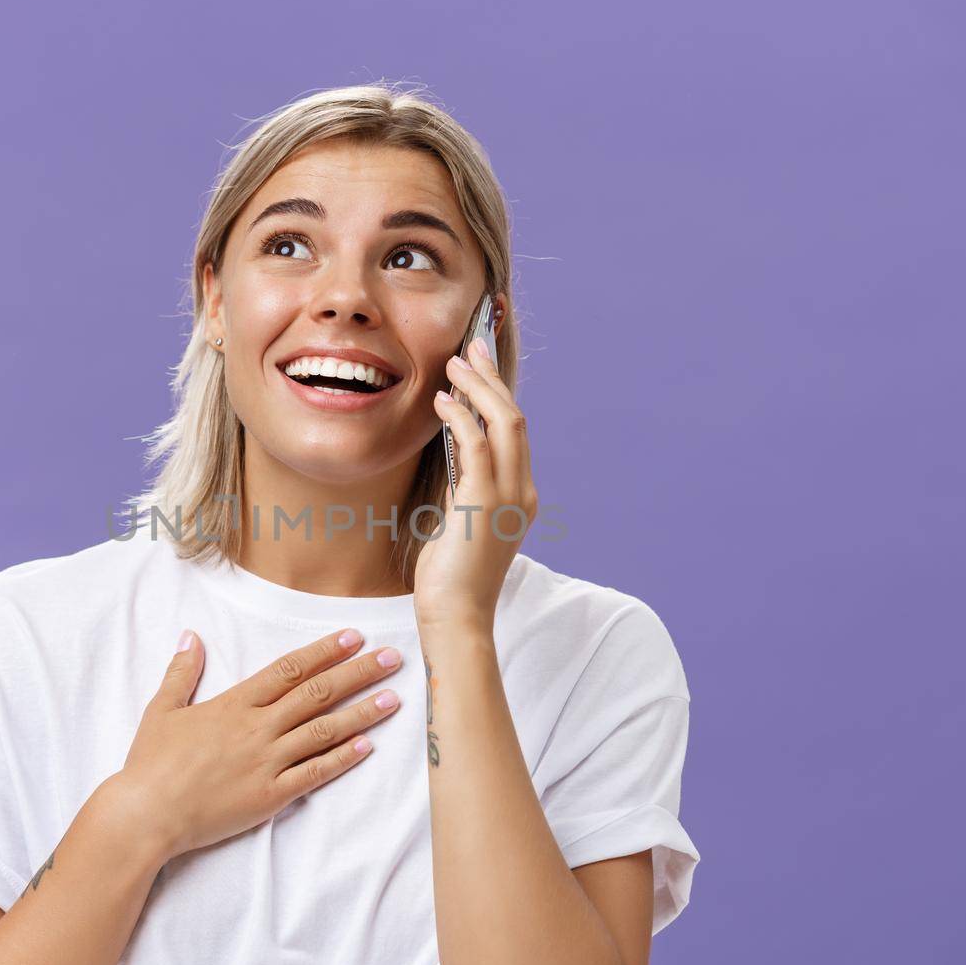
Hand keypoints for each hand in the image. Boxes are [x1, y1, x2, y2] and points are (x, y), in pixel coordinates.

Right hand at [115, 628, 404, 860]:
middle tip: (393, 658)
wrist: (146, 814)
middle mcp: (257, 728)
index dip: (325, 651)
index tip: (354, 636)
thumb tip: (192, 636)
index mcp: (234, 703)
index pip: (289, 669)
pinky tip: (367, 746)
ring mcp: (266, 762)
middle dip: (359, 673)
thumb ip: (182, 672)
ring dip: (362, 713)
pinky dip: (342, 759)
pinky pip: (314, 773)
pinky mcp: (270, 795)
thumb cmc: (150, 763)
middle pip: (317, 693)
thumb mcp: (161, 710)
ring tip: (394, 698)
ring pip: (324, 730)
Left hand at [413, 334, 537, 630]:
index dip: (497, 395)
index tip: (478, 368)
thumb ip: (464, 490)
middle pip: (515, 419)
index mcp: (520, 497)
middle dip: (492, 379)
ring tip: (454, 364)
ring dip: (478, 388)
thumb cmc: (450, 579)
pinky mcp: (485, 503)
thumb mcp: (460, 524)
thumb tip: (453, 457)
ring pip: (504, 424)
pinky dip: (461, 416)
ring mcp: (509, 497)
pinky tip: (442, 402)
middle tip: (470, 348)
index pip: (514, 433)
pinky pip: (476, 445)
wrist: (456, 617)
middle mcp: (523, 492)